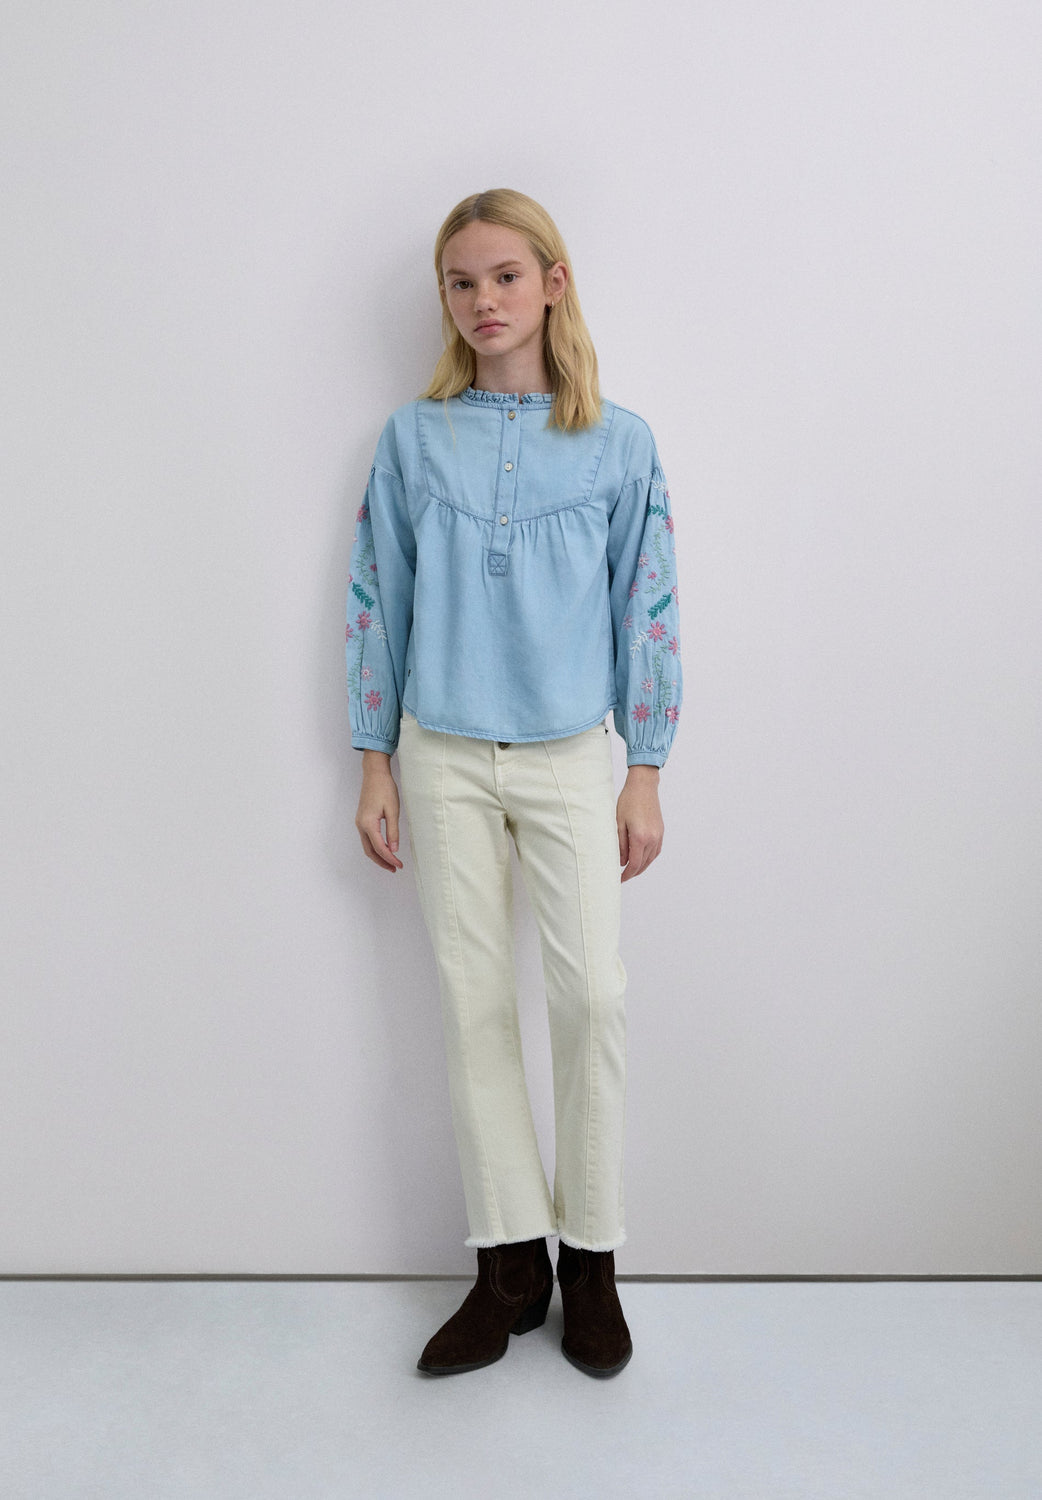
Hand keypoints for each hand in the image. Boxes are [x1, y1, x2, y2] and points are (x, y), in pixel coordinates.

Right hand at [355, 752, 403, 871]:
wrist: (374, 774)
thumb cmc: (384, 789)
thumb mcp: (393, 811)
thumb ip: (393, 832)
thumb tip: (394, 849)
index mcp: (368, 824)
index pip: (379, 848)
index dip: (390, 858)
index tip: (399, 865)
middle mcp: (360, 825)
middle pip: (369, 851)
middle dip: (382, 862)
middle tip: (395, 868)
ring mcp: (360, 823)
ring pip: (367, 846)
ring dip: (378, 856)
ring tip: (391, 862)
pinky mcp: (362, 820)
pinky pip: (367, 838)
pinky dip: (375, 847)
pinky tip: (385, 848)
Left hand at [616, 766, 663, 881]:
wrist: (643, 786)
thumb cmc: (628, 801)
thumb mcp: (618, 823)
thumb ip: (620, 844)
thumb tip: (621, 861)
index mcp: (640, 837)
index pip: (634, 864)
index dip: (626, 874)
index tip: (619, 879)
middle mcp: (652, 838)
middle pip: (643, 864)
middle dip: (632, 872)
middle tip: (622, 877)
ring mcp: (658, 835)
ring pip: (650, 859)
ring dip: (641, 867)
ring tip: (630, 870)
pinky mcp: (661, 831)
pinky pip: (656, 851)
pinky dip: (649, 858)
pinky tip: (642, 859)